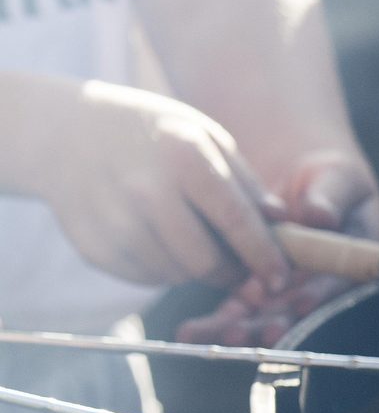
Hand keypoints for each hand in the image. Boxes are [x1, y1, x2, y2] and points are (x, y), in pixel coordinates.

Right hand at [33, 82, 290, 293]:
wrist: (64, 132)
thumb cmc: (147, 133)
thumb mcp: (201, 136)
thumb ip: (244, 181)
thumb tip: (281, 222)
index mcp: (183, 157)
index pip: (236, 222)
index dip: (264, 258)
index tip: (280, 279)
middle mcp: (146, 191)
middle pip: (206, 263)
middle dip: (229, 272)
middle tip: (236, 266)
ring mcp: (116, 222)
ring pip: (176, 275)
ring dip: (193, 269)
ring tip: (186, 237)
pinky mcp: (95, 247)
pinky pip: (145, 278)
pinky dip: (159, 267)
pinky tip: (151, 236)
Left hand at [178, 149, 378, 345]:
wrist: (303, 184)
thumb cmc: (331, 181)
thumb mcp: (339, 179)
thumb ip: (332, 196)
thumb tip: (320, 215)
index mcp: (348, 265)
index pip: (334, 284)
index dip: (318, 295)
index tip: (300, 303)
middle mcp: (317, 287)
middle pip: (295, 311)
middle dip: (271, 322)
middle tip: (245, 332)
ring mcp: (286, 292)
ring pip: (262, 316)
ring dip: (238, 328)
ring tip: (210, 335)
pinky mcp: (257, 289)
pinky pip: (237, 308)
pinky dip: (215, 321)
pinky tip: (191, 332)